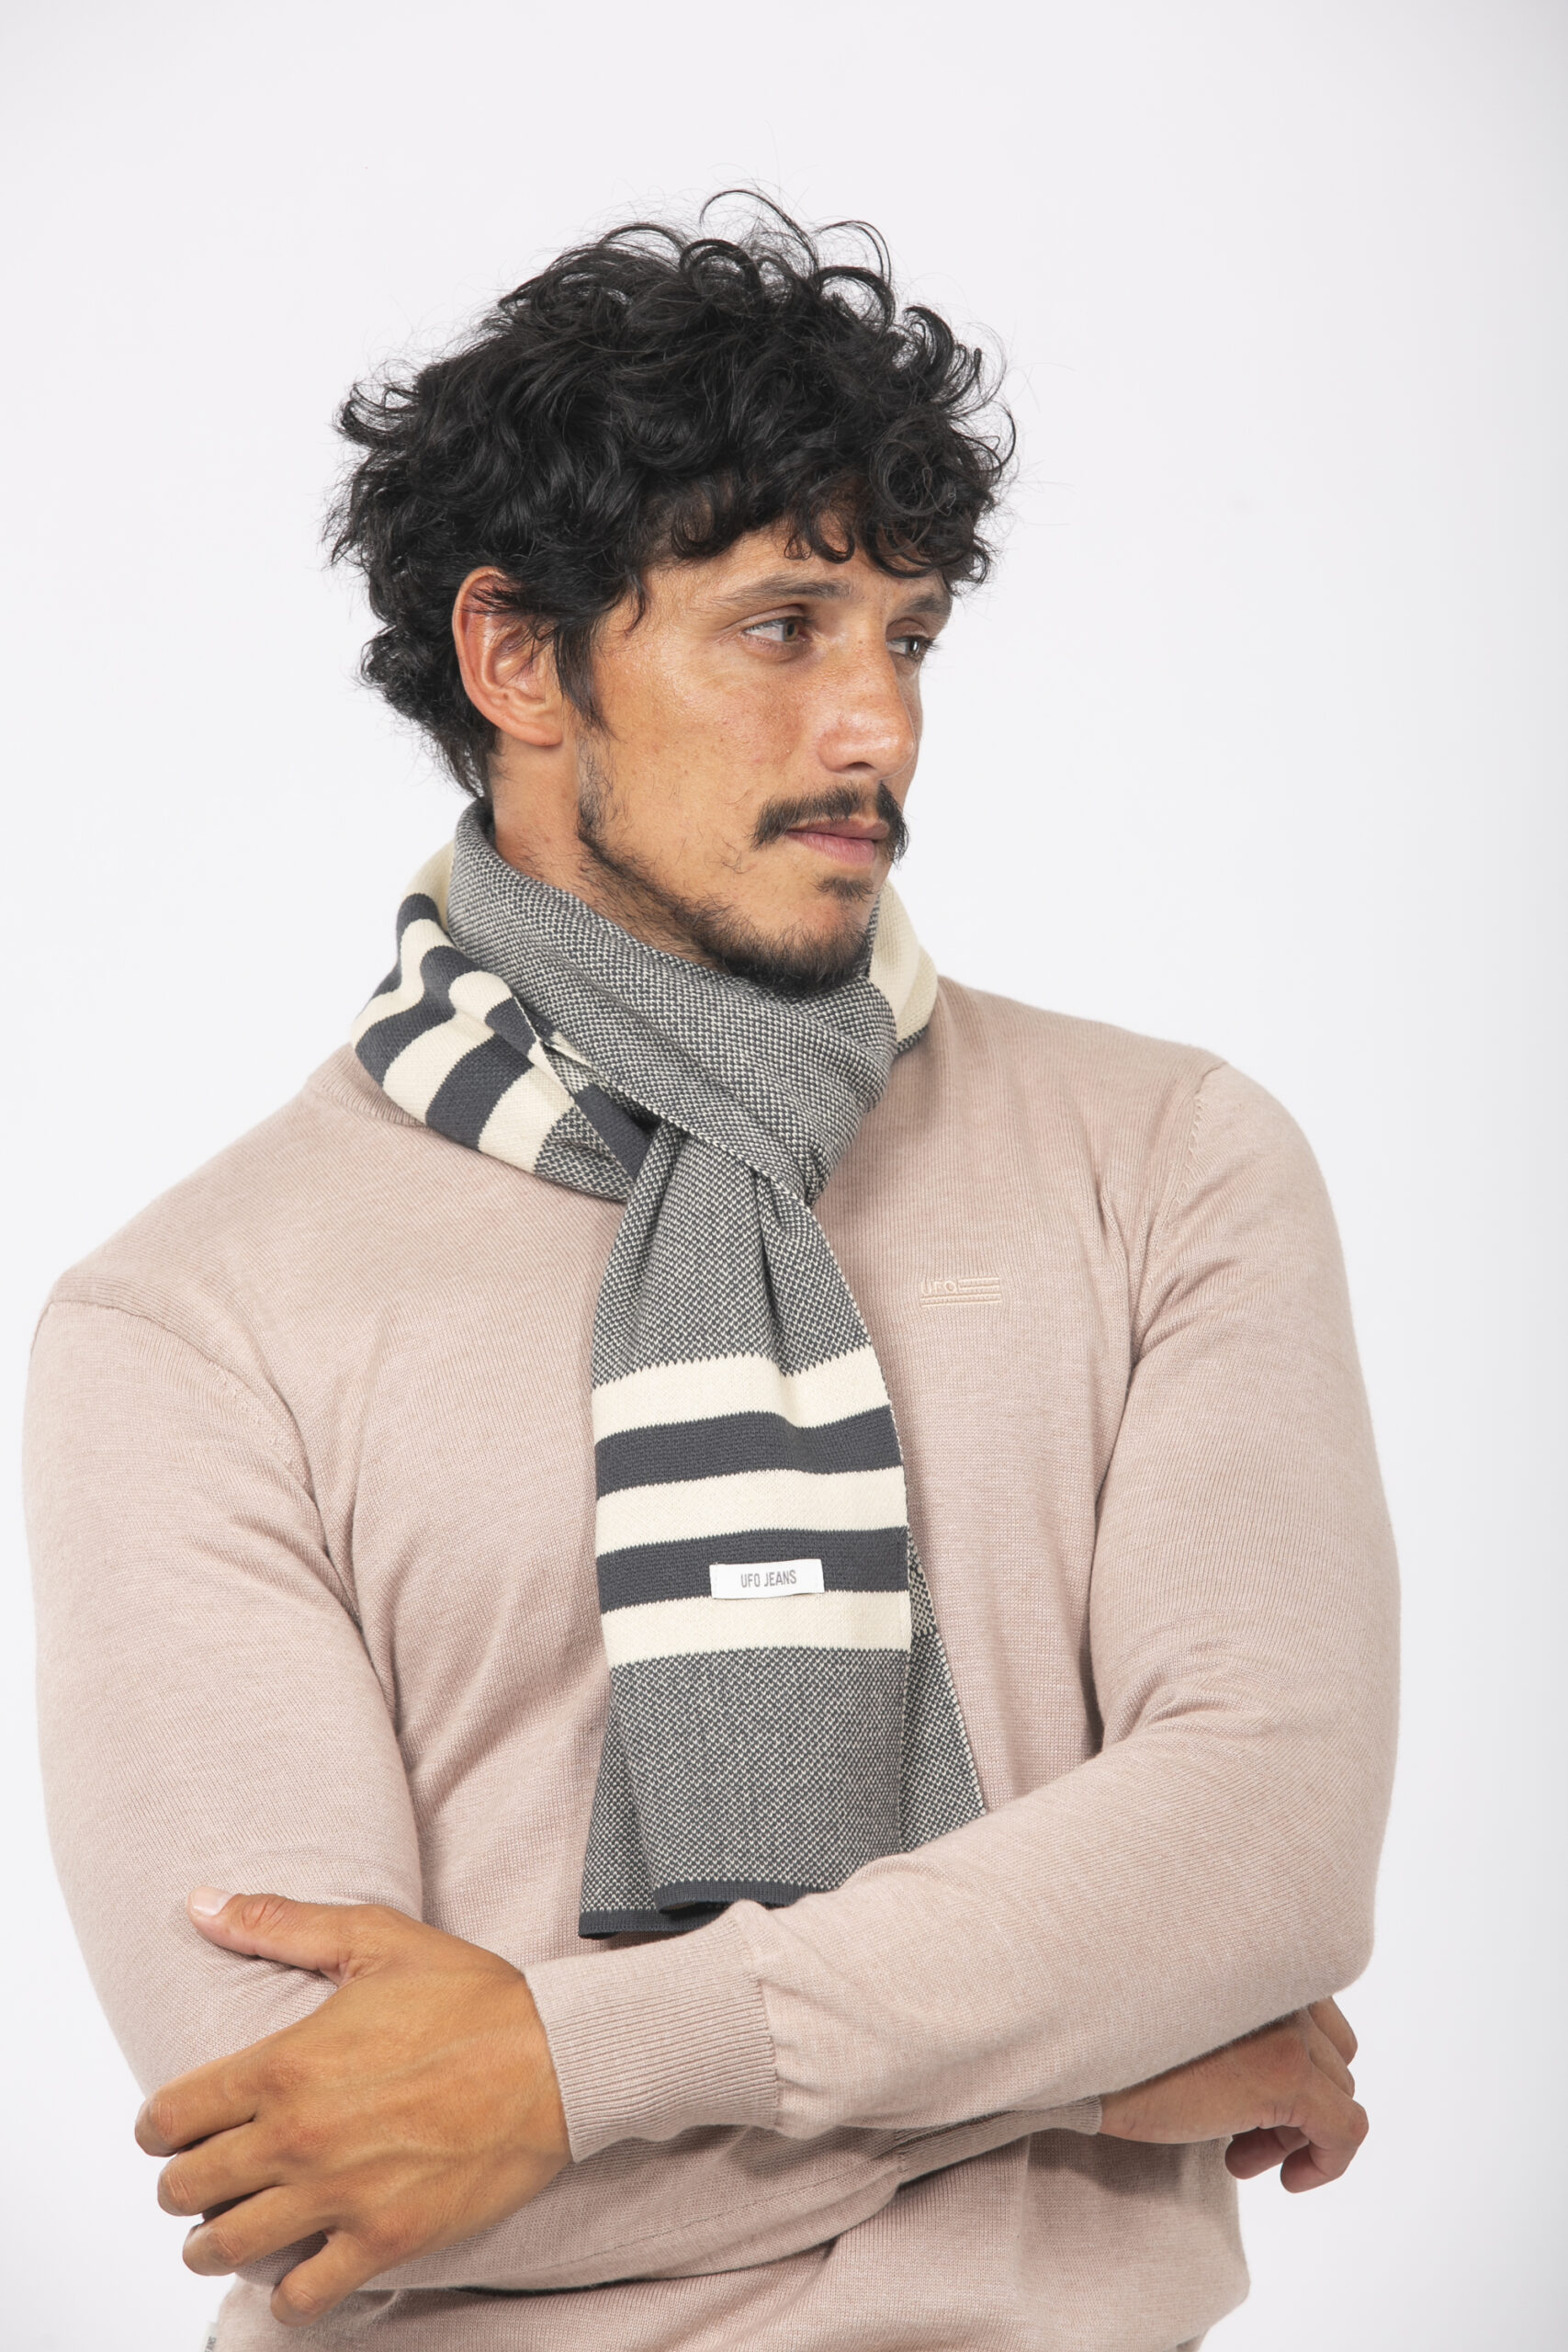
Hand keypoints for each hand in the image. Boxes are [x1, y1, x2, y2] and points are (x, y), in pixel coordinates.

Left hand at [135, 1891, 569, 2327]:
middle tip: (203, 2176)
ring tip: (229, 2230)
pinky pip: (302, 2296)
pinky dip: (287, 2295)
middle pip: (184, 2190)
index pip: (169, 2117)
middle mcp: (297, 2138)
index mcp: (285, 2065)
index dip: (159, 2125)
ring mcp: (338, 2196)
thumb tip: (200, 1904)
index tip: (172, 2127)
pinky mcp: (384, 2240)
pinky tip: (296, 2270)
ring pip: (225, 2248)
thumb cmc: (473, 1998)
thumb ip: (280, 1922)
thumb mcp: (375, 1939)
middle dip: (182, 2184)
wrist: (556, 2060)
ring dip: (215, 2243)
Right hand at [1099, 1999, 1365, 2190]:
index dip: (1297, 2070)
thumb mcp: (1184, 2021)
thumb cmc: (1117, 2044)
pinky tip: (1284, 2180)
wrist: (1080, 2058)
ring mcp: (1289, 2028)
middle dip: (1294, 2109)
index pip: (1319, 2019)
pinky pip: (1346, 2132)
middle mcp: (1282, 1984)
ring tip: (1237, 2155)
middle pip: (1332, 2060)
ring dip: (1292, 2135)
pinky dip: (1326, 2163)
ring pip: (1338, 2096)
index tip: (1250, 2104)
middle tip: (1240, 2139)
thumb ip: (1234, 2023)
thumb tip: (1269, 2076)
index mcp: (1257, 1959)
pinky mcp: (1288, 2076)